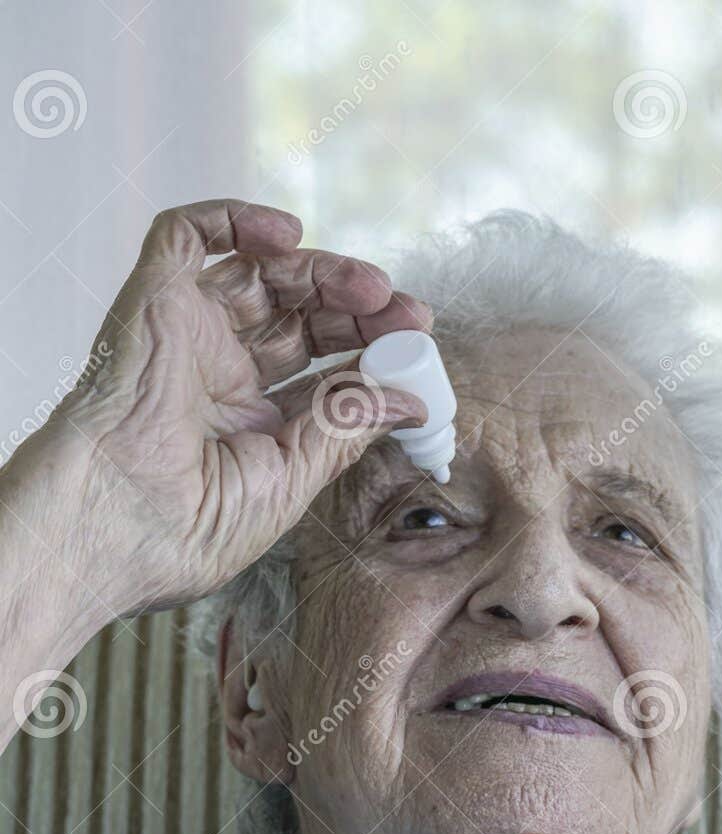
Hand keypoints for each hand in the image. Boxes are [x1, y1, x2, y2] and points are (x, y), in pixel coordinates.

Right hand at [22, 199, 431, 616]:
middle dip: (360, 309)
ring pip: (262, 274)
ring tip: (369, 286)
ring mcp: (189, 335)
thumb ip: (347, 429)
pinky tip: (286, 235)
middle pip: (304, 317)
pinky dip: (236, 220)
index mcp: (254, 423)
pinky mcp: (154, 300)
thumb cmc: (182, 529)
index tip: (418, 349)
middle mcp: (223, 374)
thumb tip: (409, 400)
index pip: (326, 370)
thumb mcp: (290, 480)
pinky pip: (185, 236)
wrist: (108, 527)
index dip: (373, 353)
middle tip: (406, 311)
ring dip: (322, 269)